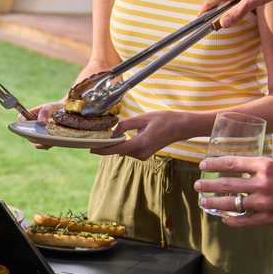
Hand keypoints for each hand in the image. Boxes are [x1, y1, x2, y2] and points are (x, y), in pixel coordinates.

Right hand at [27, 101, 64, 149]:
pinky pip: (43, 146)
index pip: (21, 118)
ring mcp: (37, 135)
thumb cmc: (56, 108)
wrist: (67, 115)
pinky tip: (54, 140)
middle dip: (35, 134)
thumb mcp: (51, 107)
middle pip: (27, 133)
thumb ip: (45, 112)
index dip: (25, 122)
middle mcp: (31, 126)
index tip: (35, 124)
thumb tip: (41, 122)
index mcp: (30, 115)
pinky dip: (48, 144)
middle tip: (45, 133)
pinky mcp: (44, 141)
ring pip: (35, 141)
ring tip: (51, 137)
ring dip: (42, 141)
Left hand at [90, 110, 204, 160]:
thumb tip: (113, 131)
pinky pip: (129, 150)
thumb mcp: (143, 118)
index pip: (117, 149)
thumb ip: (126, 125)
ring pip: (123, 150)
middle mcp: (141, 153)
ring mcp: (143, 155)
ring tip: (111, 134)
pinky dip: (124, 144)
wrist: (181, 127)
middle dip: (108, 144)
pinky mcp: (144, 155)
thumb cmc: (165, 120)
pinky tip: (121, 137)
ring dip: (117, 144)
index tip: (91, 148)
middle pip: (118, 150)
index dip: (103, 149)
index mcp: (141, 143)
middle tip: (96, 137)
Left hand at [194, 155, 272, 227]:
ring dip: (214, 202)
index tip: (203, 165)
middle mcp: (263, 183)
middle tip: (197, 185)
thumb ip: (264, 168)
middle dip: (208, 184)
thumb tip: (246, 167)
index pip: (233, 162)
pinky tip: (223, 218)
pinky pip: (244, 220)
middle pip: (227, 183)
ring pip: (232, 203)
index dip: (214, 164)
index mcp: (267, 165)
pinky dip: (231, 219)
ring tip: (203, 202)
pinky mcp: (269, 218)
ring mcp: (265, 202)